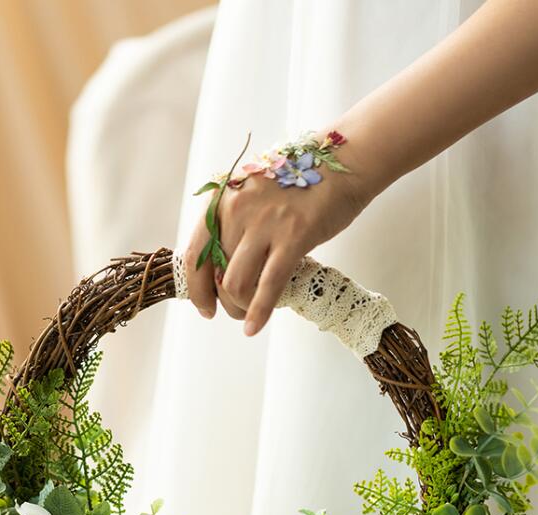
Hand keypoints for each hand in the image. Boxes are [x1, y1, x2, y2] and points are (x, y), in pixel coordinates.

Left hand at [184, 138, 366, 335]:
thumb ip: (234, 223)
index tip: (205, 307)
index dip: (196, 289)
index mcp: (221, 200)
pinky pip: (269, 285)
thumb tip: (224, 264)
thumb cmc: (299, 182)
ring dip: (239, 308)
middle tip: (236, 312)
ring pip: (235, 284)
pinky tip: (254, 328)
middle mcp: (235, 210)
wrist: (342, 163)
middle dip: (223, 302)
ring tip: (248, 315)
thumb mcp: (252, 194)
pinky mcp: (293, 237)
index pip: (194, 255)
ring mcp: (264, 223)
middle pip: (215, 275)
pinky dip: (259, 313)